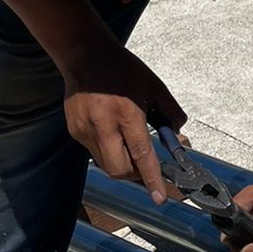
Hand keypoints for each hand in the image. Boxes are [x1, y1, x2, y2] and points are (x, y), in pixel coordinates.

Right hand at [63, 47, 185, 201]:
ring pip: (106, 164)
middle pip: (120, 169)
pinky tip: (110, 129)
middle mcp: (102, 125)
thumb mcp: (154, 85)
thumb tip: (178, 134)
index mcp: (125, 113)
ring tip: (126, 140)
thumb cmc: (121, 68)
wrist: (84, 54)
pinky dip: (108, 149)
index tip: (160, 197)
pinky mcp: (74, 130)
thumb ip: (169, 112)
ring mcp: (84, 129)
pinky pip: (95, 151)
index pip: (141, 154)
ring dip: (122, 161)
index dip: (152, 178)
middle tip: (146, 166)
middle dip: (136, 174)